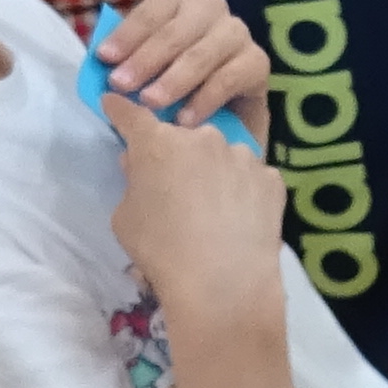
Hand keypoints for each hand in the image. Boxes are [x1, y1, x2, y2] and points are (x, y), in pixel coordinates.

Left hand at [94, 0, 267, 141]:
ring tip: (151, 104)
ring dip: (174, 78)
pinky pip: (230, 77)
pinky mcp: (258, 62)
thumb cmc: (173, 87)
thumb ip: (125, 64)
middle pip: (177, 29)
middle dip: (147, 58)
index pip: (154, 8)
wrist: (221, 119)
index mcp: (179, 0)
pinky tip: (185, 119)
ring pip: (204, 51)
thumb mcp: (144, 71)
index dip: (128, 33)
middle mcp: (211, 8)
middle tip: (122, 86)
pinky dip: (205, 98)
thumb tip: (98, 69)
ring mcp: (238, 33)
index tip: (105, 58)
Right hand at [105, 86, 290, 332]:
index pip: (133, 115)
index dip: (121, 110)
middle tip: (172, 186)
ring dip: (213, 172)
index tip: (115, 104)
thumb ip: (131, 183)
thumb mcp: (125, 218)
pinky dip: (242, 192)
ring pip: (222, 155)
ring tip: (211, 211)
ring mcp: (243, 155)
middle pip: (184, 136)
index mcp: (159, 143)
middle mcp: (204, 137)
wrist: (223, 283)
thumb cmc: (161, 251)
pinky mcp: (272, 178)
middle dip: (175, 153)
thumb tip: (138, 165)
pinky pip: (250, 177)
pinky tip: (238, 220)